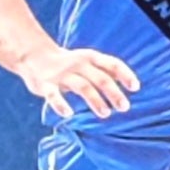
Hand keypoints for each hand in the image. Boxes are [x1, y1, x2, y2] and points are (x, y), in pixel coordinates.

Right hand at [18, 44, 140, 118]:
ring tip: (105, 114)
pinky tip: (68, 114)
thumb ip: (106, 70)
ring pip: (82, 86)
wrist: (33, 55)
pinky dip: (60, 104)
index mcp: (90, 57)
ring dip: (95, 100)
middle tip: (124, 107)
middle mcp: (78, 64)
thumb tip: (132, 83)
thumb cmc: (68, 63)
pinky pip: (53, 95)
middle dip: (114, 93)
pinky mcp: (46, 85)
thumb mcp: (88, 61)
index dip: (125, 74)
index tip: (136, 88)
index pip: (112, 63)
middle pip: (100, 78)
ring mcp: (62, 74)